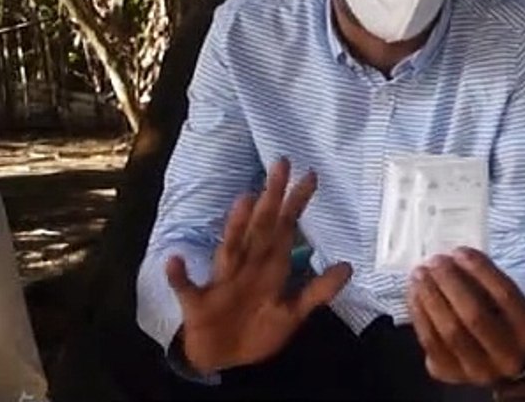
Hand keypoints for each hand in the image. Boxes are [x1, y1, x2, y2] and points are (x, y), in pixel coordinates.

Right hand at [165, 157, 351, 374]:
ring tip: (244, 201)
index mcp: (270, 267)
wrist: (223, 360)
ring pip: (230, 250)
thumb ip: (317, 291)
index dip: (297, 204)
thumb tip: (348, 266)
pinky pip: (187, 288)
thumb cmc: (257, 329)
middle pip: (261, 228)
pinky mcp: (197, 304)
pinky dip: (180, 275)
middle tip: (282, 165)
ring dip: (235, 227)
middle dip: (272, 199)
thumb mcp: (292, 313)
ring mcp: (221, 282)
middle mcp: (247, 266)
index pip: (286, 228)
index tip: (311, 175)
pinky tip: (176, 260)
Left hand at [407, 248, 524, 385]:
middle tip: (435, 261)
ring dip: (430, 296)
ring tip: (420, 273)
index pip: (505, 295)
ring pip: (449, 331)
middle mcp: (508, 359)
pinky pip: (430, 342)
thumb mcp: (513, 301)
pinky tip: (415, 293)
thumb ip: (490, 283)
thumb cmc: (505, 318)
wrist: (501, 356)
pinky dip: (419, 314)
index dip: (480, 270)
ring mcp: (478, 372)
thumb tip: (455, 259)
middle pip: (474, 315)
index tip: (460, 252)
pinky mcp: (451, 375)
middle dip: (450, 283)